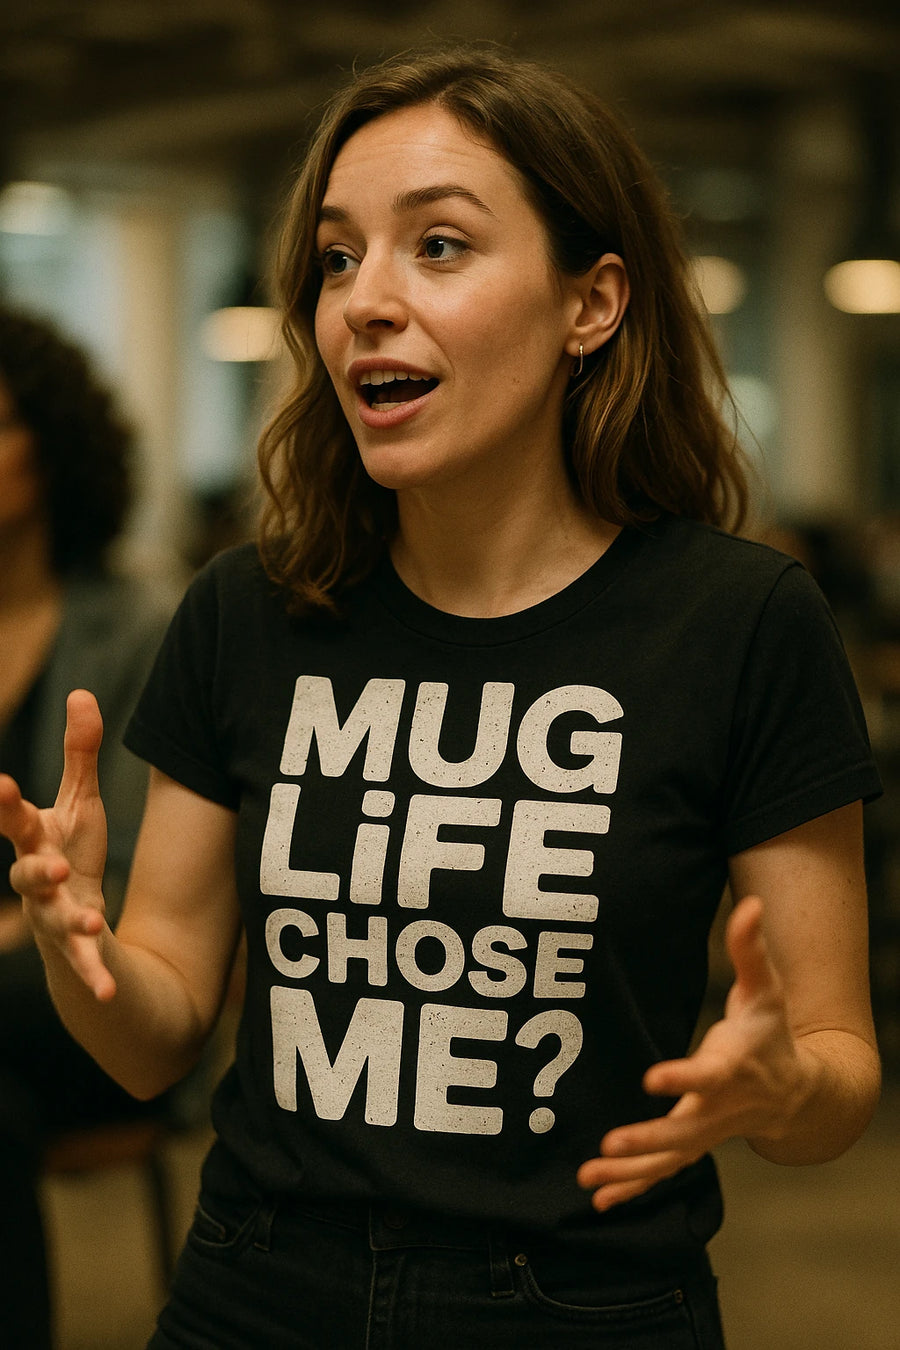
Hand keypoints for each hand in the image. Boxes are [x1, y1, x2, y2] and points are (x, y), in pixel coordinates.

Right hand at [0, 689, 114, 1000]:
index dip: (6, 803)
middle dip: (34, 868)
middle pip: (27, 874)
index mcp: (36, 842)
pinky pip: (85, 962)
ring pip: (54, 920)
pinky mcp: (76, 950)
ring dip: (70, 918)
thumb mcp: (81, 802)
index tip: (1, 784)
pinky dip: (95, 977)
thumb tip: (82, 691)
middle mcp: (36, 882)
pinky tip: (108, 990)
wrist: (73, 922)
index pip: (15, 820)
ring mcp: (52, 919)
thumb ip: (80, 753)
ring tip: (91, 918)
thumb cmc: (71, 852)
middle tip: (50, 863)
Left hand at [577, 895, 808, 1211]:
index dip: (683, 1078)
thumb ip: (751, 950)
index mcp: (732, 1068)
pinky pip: (660, 1175)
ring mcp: (704, 1134)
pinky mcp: (691, 1146)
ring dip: (629, 1173)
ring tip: (589, 1178)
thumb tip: (753, 903)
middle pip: (682, 1132)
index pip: (707, 1076)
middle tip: (610, 1145)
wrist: (795, 1092)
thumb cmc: (771, 1033)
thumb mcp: (766, 989)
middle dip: (646, 1140)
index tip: (653, 1077)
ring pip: (666, 1162)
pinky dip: (632, 1189)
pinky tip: (597, 1199)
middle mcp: (717, 1109)